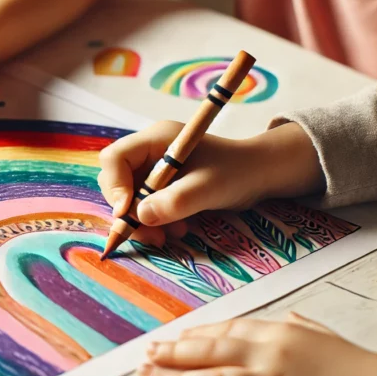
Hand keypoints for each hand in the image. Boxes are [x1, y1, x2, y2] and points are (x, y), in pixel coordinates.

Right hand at [97, 120, 324, 244]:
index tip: (128, 212)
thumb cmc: (238, 172)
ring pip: (128, 198)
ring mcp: (153, 168)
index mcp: (155, 139)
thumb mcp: (208, 188)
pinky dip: (154, 222)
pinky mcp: (160, 185)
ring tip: (168, 236)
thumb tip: (139, 216)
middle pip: (116, 181)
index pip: (114, 158)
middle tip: (149, 234)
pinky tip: (176, 229)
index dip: (115, 186)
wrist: (261, 175)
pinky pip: (144, 206)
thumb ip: (174, 202)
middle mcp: (148, 152)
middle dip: (128, 210)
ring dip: (143, 221)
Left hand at [138, 313, 376, 375]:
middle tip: (148, 357)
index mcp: (273, 332)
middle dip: (173, 355)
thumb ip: (293, 325)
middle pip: (208, 352)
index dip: (193, 336)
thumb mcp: (317, 332)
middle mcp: (264, 354)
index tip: (172, 340)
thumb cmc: (350, 361)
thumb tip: (283, 320)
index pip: (222, 330)